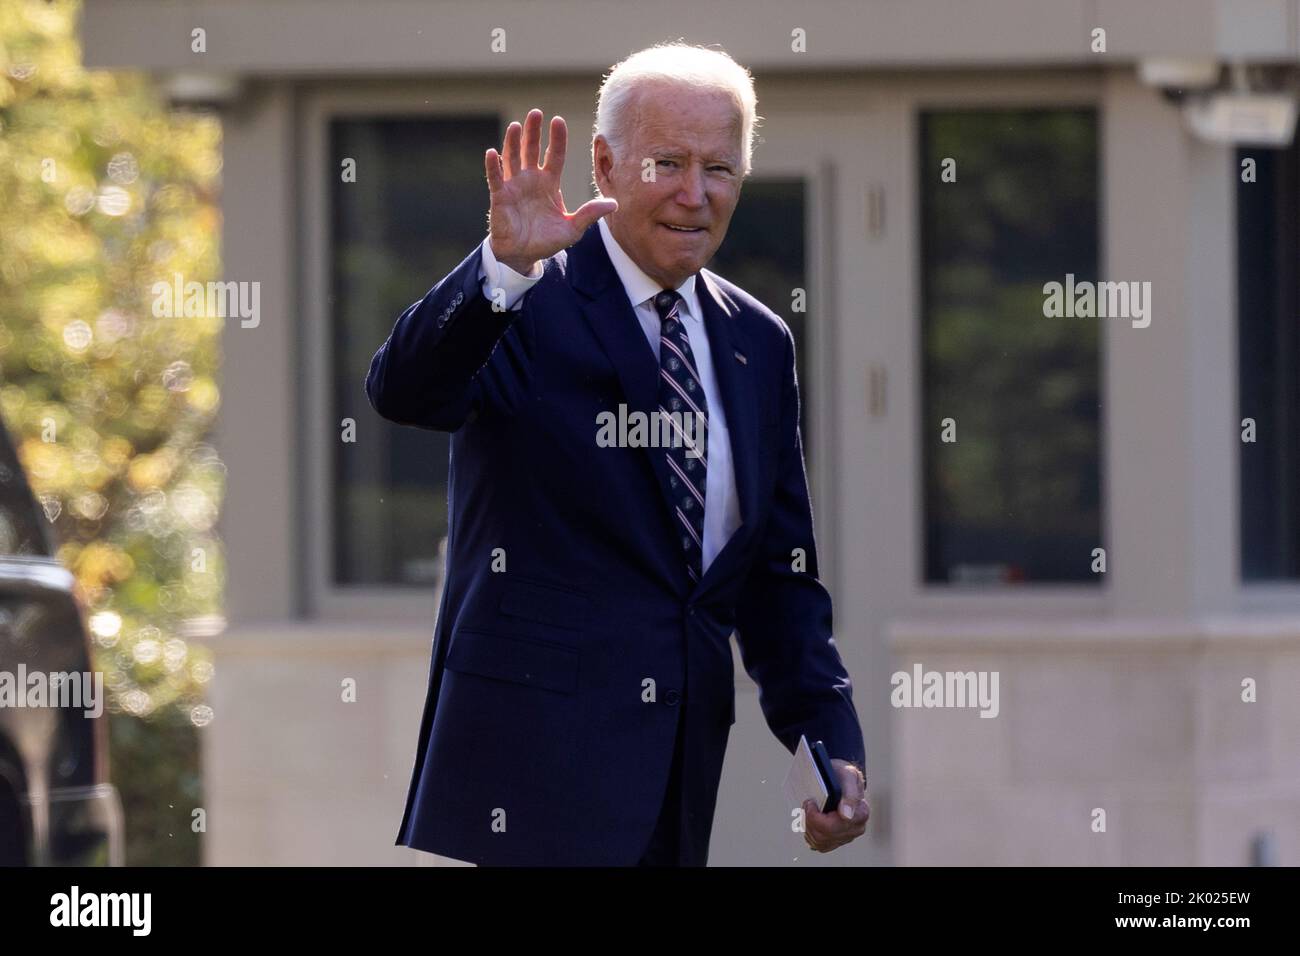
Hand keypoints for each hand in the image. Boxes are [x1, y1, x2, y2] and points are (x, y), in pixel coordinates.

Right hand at [484, 109, 617, 274]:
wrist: (524, 256)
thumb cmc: (547, 241)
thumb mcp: (572, 228)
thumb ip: (590, 214)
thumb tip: (614, 204)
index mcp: (549, 183)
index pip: (554, 155)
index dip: (556, 139)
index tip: (558, 121)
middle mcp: (531, 180)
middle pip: (532, 150)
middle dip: (534, 131)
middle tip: (536, 112)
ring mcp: (514, 187)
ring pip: (513, 159)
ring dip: (513, 142)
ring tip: (516, 126)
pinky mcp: (500, 197)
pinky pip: (495, 179)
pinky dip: (493, 166)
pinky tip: (492, 152)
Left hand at [801, 759, 868, 852]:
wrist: (841, 778)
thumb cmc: (844, 775)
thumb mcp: (848, 775)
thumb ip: (850, 793)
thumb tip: (846, 815)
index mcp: (861, 813)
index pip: (834, 826)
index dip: (816, 817)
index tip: (810, 802)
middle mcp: (856, 828)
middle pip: (825, 835)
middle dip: (809, 820)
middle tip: (806, 804)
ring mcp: (846, 836)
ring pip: (820, 842)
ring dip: (808, 827)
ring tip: (807, 811)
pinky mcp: (837, 840)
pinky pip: (819, 845)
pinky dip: (810, 834)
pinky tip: (809, 822)